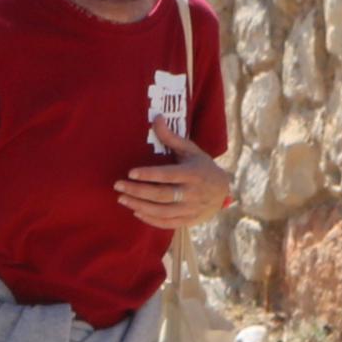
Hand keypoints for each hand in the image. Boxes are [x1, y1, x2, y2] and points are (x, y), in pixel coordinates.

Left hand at [116, 141, 235, 232]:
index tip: (131, 172)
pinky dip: (150, 219)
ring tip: (122, 198)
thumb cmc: (202, 166)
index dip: (149, 175)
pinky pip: (167, 223)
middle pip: (161, 195)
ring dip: (139, 206)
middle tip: (118, 185)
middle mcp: (192, 193)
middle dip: (137, 191)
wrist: (223, 190)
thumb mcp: (191, 150)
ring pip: (162, 211)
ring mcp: (190, 209)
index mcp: (193, 173)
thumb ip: (171, 138)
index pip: (168, 175)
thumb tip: (156, 117)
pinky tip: (136, 211)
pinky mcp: (188, 220)